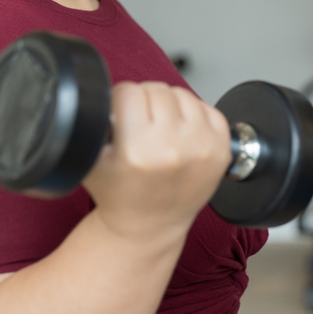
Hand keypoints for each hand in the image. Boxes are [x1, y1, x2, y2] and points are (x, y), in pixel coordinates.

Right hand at [82, 82, 231, 241]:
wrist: (150, 225)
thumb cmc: (120, 194)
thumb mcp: (91, 161)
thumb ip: (92, 125)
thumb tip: (101, 95)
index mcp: (137, 151)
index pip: (128, 92)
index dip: (120, 101)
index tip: (120, 116)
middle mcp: (173, 148)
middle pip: (156, 89)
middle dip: (144, 102)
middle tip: (139, 125)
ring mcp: (202, 148)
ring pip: (181, 93)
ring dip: (169, 106)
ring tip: (160, 129)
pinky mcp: (221, 149)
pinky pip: (206, 106)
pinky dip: (193, 114)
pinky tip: (181, 134)